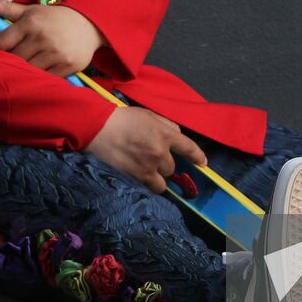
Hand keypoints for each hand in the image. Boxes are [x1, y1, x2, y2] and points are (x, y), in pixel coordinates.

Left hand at [0, 0, 107, 76]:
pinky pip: (46, 77)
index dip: (0, 48)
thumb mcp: (32, 11)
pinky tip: (43, 69)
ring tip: (29, 65)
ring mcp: (56, 53)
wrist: (89, 23)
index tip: (4, 49)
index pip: (2, 43)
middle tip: (16, 59)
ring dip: (27, 69)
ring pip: (29, 70)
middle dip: (13, 60)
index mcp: (31, 23)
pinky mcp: (67, 65)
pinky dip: (42, 76)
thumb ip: (7, 9)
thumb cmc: (55, 18)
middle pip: (15, 59)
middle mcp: (42, 37)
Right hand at [84, 106, 207, 192]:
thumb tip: (177, 134)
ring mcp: (149, 167)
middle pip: (171, 168)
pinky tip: (139, 176)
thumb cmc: (123, 119)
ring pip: (162, 181)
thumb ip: (166, 125)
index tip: (203, 163)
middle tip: (150, 157)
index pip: (188, 147)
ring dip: (156, 177)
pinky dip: (147, 184)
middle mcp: (160, 152)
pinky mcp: (137, 177)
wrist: (99, 128)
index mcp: (165, 134)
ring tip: (144, 169)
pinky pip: (150, 187)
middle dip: (163, 164)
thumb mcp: (148, 115)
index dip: (198, 156)